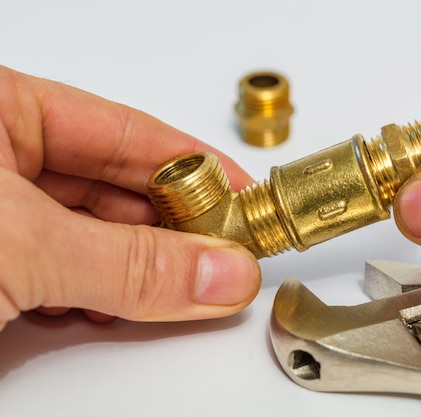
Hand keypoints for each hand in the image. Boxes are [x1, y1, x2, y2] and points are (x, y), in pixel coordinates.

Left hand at [0, 66, 260, 331]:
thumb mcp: (19, 246)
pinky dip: (93, 297)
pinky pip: (60, 273)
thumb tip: (218, 270)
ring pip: (91, 235)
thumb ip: (126, 263)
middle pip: (116, 187)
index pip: (126, 132)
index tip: (245, 200)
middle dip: (173, 229)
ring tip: (176, 289)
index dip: (196, 168)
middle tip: (224, 258)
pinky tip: (109, 310)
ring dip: (135, 270)